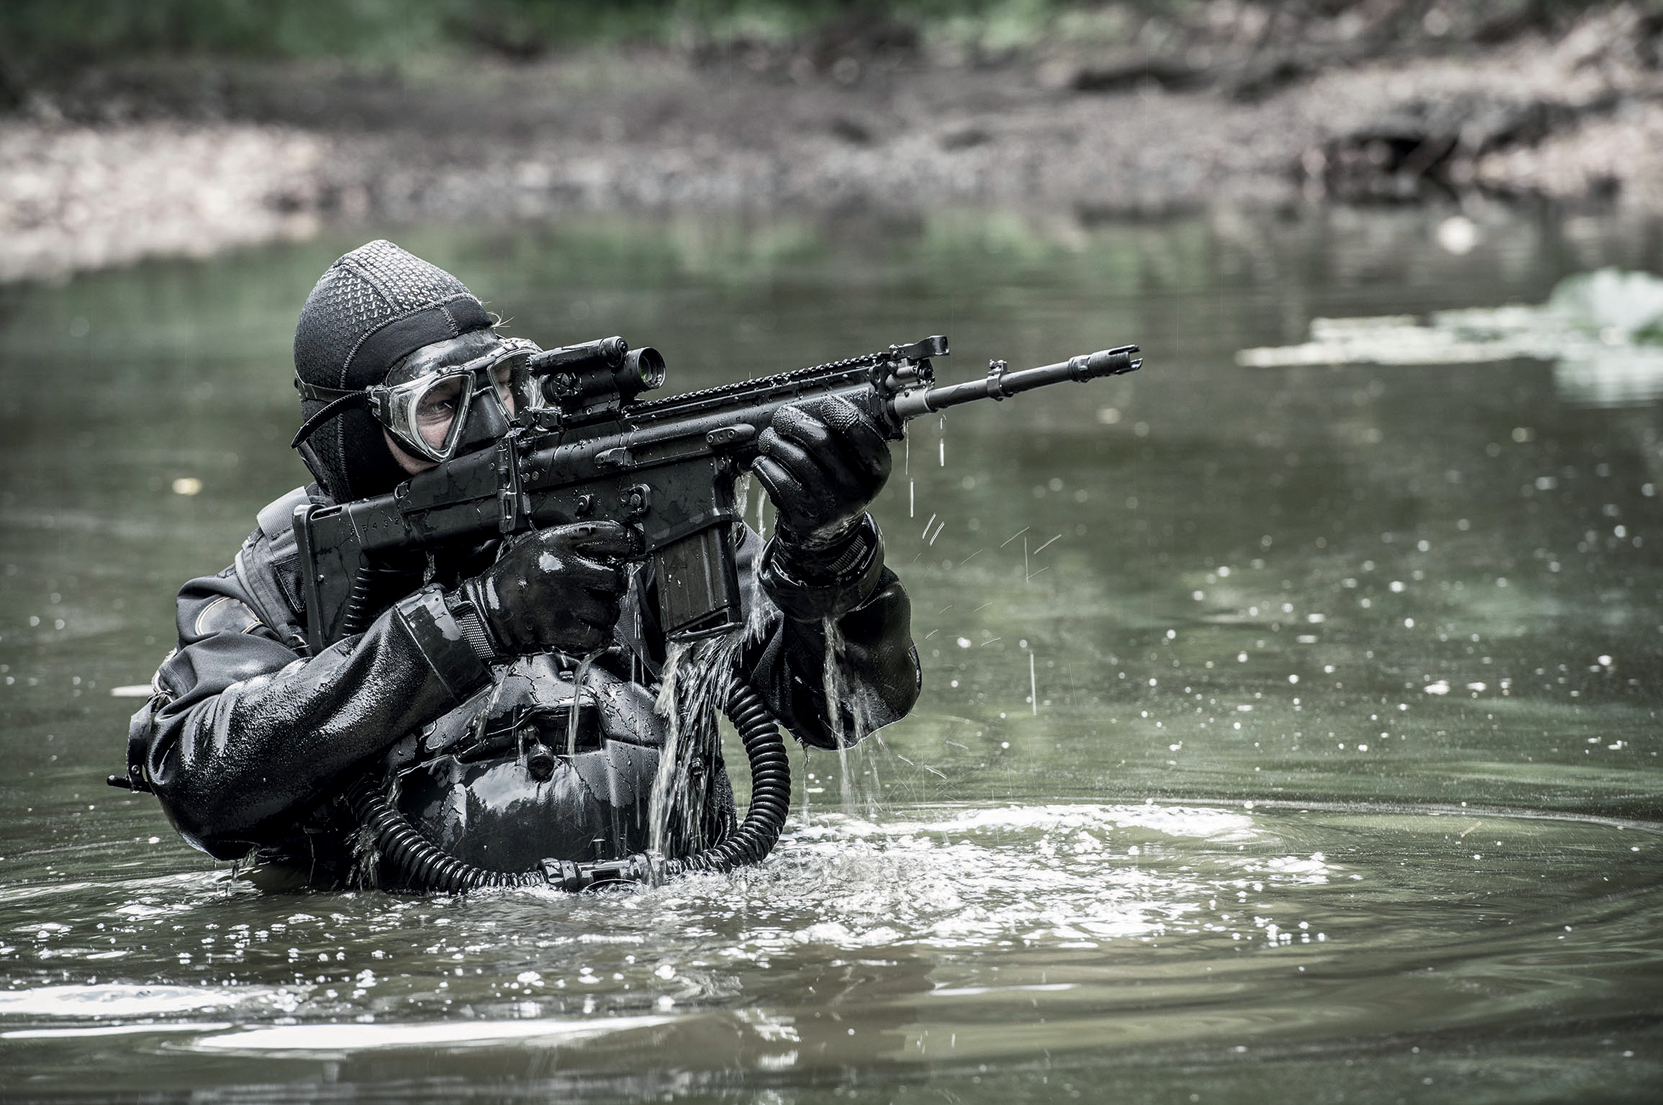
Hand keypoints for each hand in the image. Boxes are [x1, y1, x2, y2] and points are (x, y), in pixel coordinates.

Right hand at [454, 522, 636, 656]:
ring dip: (604, 614)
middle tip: (604, 590)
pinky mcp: (561, 628)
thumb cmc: (512, 578)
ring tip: (588, 610)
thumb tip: (611, 550)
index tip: (635, 547)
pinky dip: (597, 635)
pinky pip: (598, 634)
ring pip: (609, 610)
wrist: (487, 611)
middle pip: (615, 578)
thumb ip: (571, 544)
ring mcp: (563, 600)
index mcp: (558, 543)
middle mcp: (563, 568)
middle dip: (614, 586)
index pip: (611, 535)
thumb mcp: (537, 544)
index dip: (630, 542)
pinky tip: (587, 628)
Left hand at [752, 395, 891, 549]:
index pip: (863, 435)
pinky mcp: (805, 514)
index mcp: (876, 470)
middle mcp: (856, 488)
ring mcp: (830, 504)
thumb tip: (813, 405)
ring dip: (775, 441)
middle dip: (795, 422)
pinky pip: (777, 479)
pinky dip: (766, 464)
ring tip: (769, 437)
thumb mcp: (858, 464)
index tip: (826, 404)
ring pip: (795, 458)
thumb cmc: (841, 482)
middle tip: (783, 417)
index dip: (843, 414)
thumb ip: (846, 436)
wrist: (832, 529)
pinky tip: (765, 460)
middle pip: (820, 440)